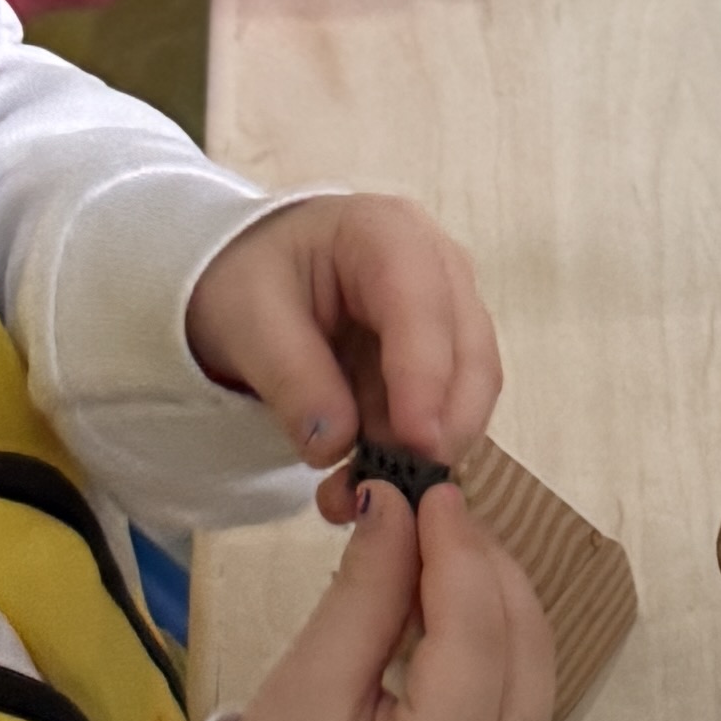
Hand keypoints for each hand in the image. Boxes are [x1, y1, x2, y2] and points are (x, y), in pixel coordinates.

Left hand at [186, 192, 499, 500]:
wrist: (255, 281)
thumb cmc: (252, 280)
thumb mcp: (248, 320)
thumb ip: (292, 378)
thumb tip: (334, 446)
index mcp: (387, 232)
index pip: (423, 305)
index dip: (425, 376)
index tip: (417, 443)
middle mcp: (439, 267)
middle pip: (470, 352)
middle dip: (443, 423)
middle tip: (402, 485)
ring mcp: (451, 313)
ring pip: (471, 389)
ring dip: (430, 446)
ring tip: (366, 487)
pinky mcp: (446, 358)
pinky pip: (450, 410)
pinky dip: (417, 450)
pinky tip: (374, 477)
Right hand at [220, 476, 551, 720]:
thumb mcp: (304, 693)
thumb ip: (362, 599)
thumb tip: (398, 507)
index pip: (475, 633)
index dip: (459, 550)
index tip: (432, 490)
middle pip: (521, 640)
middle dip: (481, 562)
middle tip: (428, 509)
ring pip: (535, 659)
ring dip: (492, 593)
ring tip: (432, 548)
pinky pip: (525, 689)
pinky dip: (494, 636)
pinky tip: (448, 606)